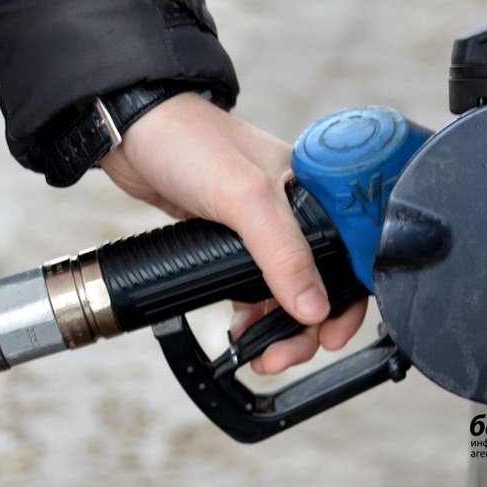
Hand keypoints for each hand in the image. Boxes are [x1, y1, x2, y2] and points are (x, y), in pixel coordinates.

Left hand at [99, 92, 366, 373]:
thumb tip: (314, 307)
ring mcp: (265, 225)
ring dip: (280, 327)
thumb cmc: (191, 142)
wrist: (131, 132)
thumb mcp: (245, 197)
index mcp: (318, 188)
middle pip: (323, 281)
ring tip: (264, 353)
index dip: (349, 300)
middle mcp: (298, 208)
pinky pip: (256, 287)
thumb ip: (282, 252)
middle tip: (284, 355)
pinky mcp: (233, 238)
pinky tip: (242, 331)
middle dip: (307, 327)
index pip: (354, 254)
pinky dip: (254, 314)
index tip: (330, 336)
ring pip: (288, 290)